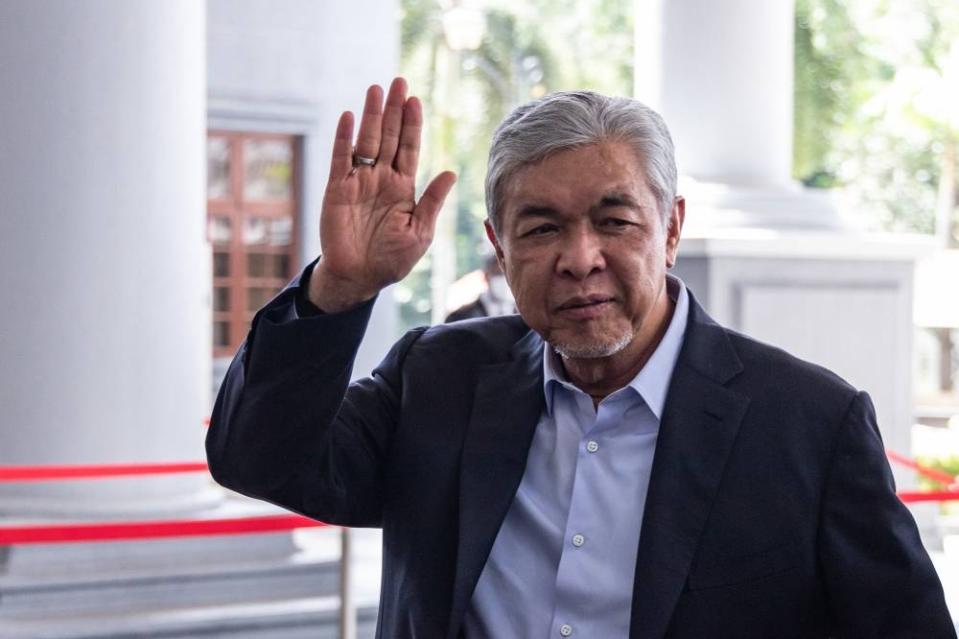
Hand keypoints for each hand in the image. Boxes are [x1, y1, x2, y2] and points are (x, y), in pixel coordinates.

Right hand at [309, 77, 455, 311]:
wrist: (359, 278)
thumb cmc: (392, 259)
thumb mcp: (419, 232)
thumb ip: (432, 202)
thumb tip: (451, 172)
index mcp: (403, 187)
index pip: (408, 148)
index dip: (411, 124)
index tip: (416, 100)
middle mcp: (381, 179)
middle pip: (388, 137)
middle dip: (393, 110)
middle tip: (398, 82)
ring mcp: (359, 182)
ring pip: (366, 141)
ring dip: (370, 116)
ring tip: (376, 90)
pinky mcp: (337, 190)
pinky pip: (341, 159)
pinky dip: (344, 138)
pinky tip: (349, 117)